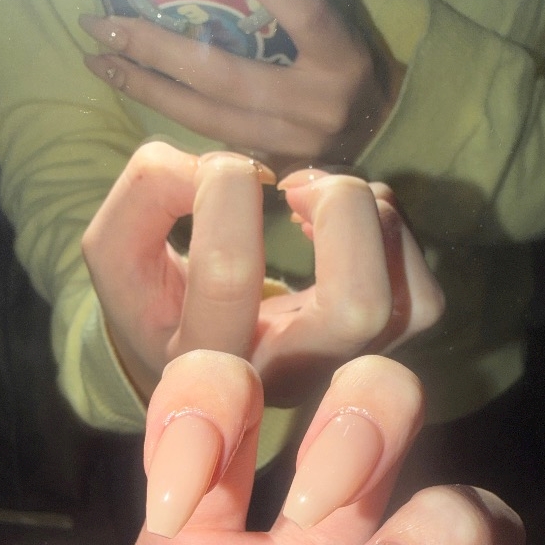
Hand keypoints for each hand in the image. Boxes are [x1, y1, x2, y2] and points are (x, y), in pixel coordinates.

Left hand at [80, 0, 402, 166]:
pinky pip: (205, 136)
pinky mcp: (266, 167)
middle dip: (153, 46)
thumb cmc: (347, 68)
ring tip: (98, 59)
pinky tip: (131, 87)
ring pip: (202, 115)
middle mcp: (313, 107)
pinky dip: (165, 110)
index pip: (301, 8)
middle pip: (223, 75)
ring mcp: (286, 145)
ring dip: (143, 86)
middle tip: (98, 21)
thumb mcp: (337, 26)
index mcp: (340, 60)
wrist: (374, 138)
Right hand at [82, 144, 442, 404]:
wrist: (202, 357)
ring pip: (405, 302)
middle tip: (295, 185)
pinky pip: (423, 294)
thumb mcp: (121, 248)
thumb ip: (148, 192)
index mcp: (208, 358)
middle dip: (338, 209)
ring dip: (372, 216)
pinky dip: (395, 231)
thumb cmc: (161, 298)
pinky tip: (346, 220)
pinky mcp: (381, 347)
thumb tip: (219, 167)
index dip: (225, 189)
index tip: (218, 173)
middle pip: (357, 306)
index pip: (229, 272)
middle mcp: (286, 377)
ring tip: (318, 198)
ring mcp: (343, 367)